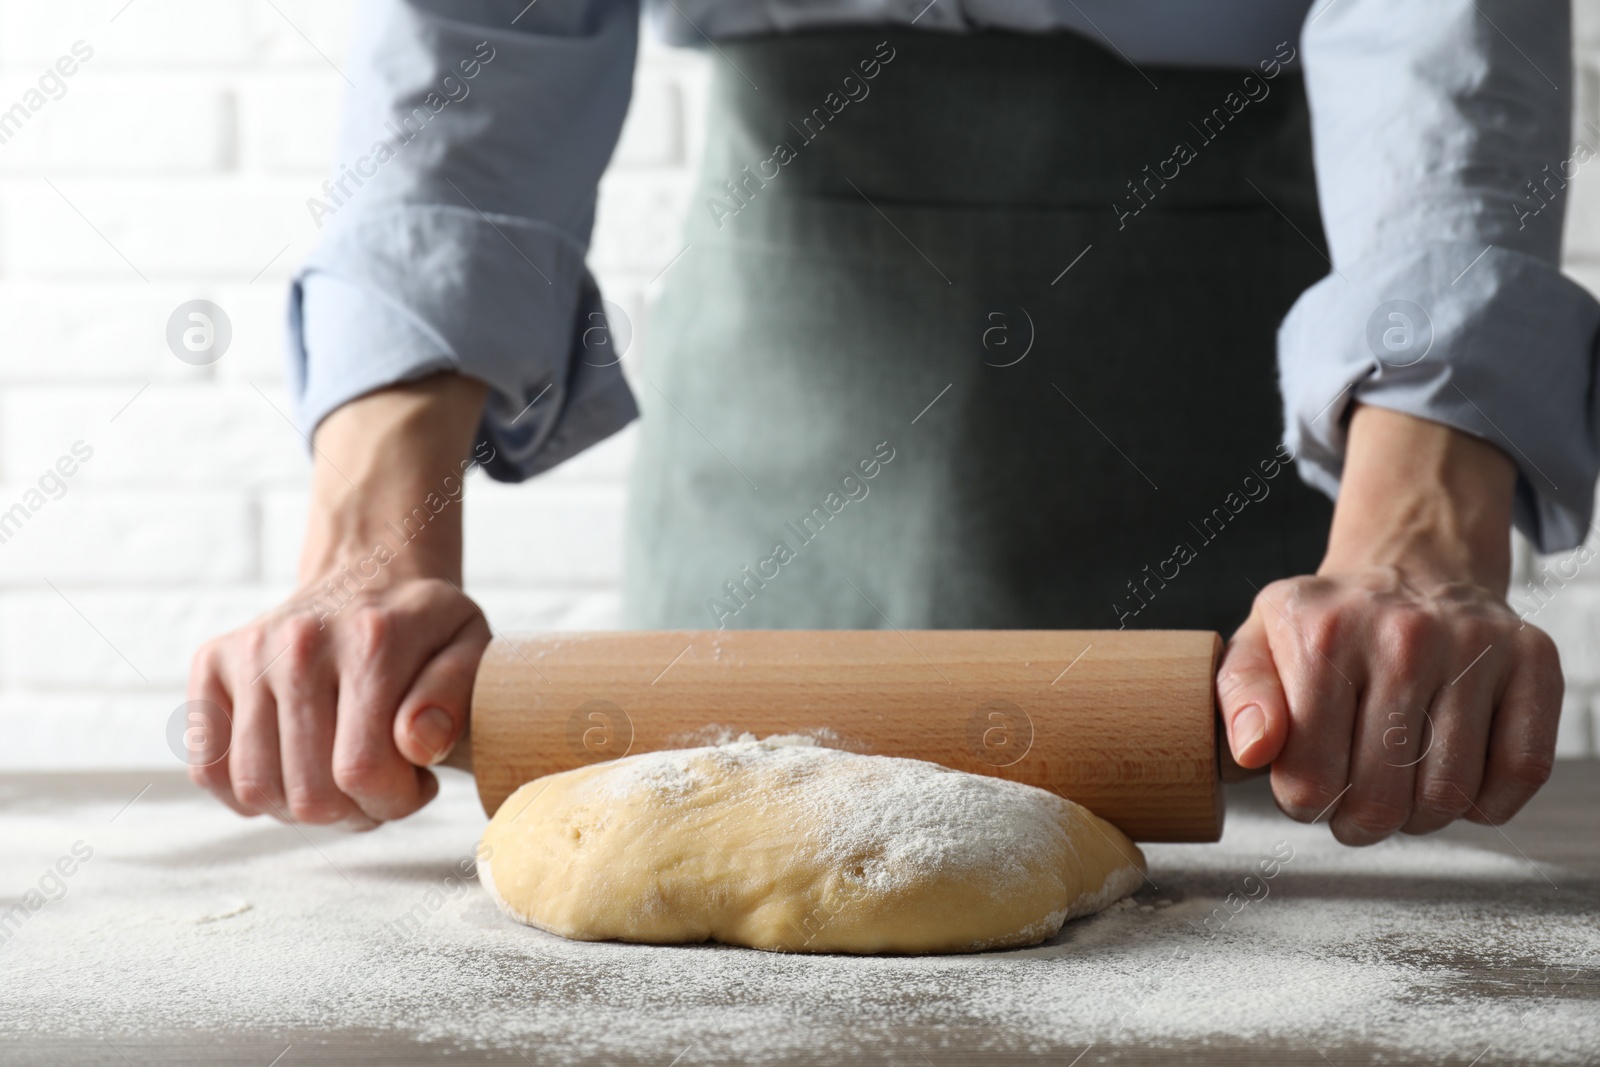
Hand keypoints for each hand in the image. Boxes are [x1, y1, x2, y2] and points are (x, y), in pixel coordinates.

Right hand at [187, 373, 491, 827]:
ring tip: (339, 777)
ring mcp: (248, 651)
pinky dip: (249, 791)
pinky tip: (293, 768)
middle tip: (380, 785)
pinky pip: (208, 769)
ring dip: (303, 808)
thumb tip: (417, 744)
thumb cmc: (427, 629)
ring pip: (256, 789)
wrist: (372, 571)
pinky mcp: (211, 664)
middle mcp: (300, 642)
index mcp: (372, 640)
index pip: (362, 772)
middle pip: (308, 793)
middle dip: (354, 811)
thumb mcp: (471, 648)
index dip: (395, 801)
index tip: (418, 781)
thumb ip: (454, 695)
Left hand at [1216, 406, 1562, 844]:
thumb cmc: (1324, 624)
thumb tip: (1254, 752)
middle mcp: (1404, 635)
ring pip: (1450, 794)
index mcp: (1324, 633)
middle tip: (1354, 805)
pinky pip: (1521, 771)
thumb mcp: (1257, 644)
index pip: (1311, 775)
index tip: (1307, 789)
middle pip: (1382, 797)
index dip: (1304, 803)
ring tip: (1399, 788)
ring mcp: (1476, 645)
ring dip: (1420, 816)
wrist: (1405, 566)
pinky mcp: (1534, 659)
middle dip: (1359, 822)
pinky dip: (1486, 800)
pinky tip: (1452, 775)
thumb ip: (1240, 700)